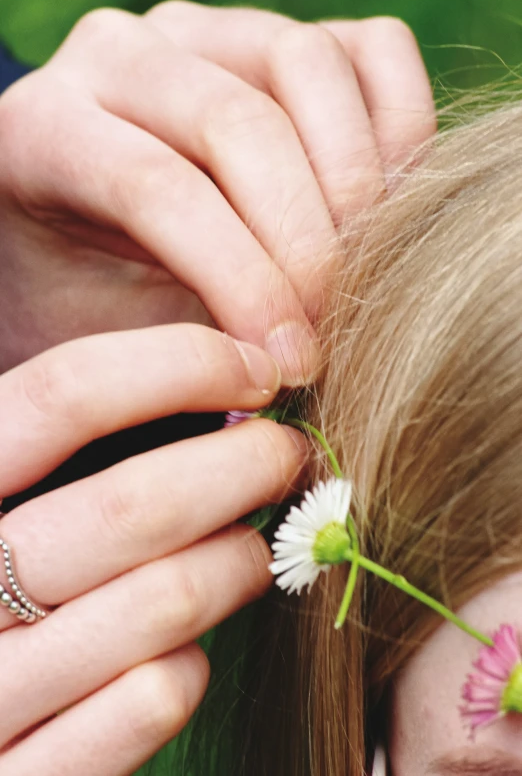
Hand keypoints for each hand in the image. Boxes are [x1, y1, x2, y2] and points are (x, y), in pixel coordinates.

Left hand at [0, 3, 434, 379]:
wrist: (107, 242)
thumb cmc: (104, 298)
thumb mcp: (117, 331)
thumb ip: (181, 343)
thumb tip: (290, 371)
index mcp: (47, 129)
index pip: (158, 187)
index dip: (242, 281)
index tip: (288, 363)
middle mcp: (122, 55)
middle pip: (238, 121)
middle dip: (306, 242)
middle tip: (334, 326)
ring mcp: (208, 33)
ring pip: (309, 65)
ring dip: (359, 185)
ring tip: (362, 274)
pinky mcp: (280, 39)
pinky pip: (368, 49)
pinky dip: (401, 129)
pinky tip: (386, 212)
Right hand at [0, 325, 305, 773]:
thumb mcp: (7, 499)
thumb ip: (66, 450)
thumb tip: (221, 388)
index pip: (62, 395)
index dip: (179, 366)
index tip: (259, 373)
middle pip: (130, 505)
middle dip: (241, 468)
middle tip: (286, 458)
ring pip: (159, 604)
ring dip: (237, 564)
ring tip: (256, 551)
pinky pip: (150, 699)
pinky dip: (191, 664)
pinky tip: (191, 650)